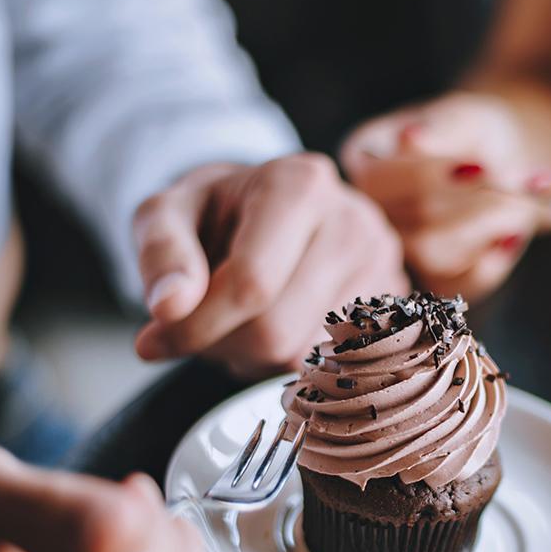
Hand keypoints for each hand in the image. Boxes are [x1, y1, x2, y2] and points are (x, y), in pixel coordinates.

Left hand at [133, 154, 408, 377]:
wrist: (270, 205)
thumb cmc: (215, 212)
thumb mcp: (166, 214)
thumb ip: (161, 254)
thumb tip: (169, 308)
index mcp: (299, 184)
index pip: (251, 284)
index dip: (197, 326)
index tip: (157, 338)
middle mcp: (354, 221)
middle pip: (277, 331)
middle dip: (224, 344)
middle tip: (204, 325)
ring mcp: (383, 265)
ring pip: (303, 357)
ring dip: (254, 357)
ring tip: (243, 319)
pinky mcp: (394, 303)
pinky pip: (333, 367)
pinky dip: (290, 360)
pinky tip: (279, 326)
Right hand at [341, 92, 550, 300]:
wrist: (500, 163)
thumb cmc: (474, 133)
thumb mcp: (463, 118)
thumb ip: (444, 130)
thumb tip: (413, 138)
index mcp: (361, 159)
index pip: (378, 180)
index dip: (431, 175)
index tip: (483, 164)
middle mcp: (368, 211)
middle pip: (410, 220)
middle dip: (476, 201)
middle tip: (523, 180)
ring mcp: (398, 251)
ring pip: (433, 255)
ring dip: (488, 227)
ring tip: (523, 201)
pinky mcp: (431, 280)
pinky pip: (457, 287)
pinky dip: (492, 263)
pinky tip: (510, 235)